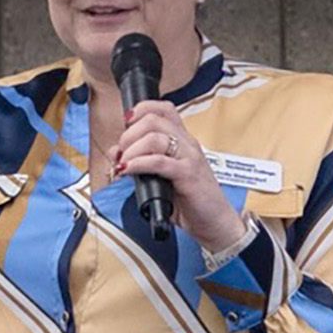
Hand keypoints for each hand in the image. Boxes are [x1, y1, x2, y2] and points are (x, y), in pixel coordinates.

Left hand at [112, 99, 249, 251]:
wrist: (215, 222)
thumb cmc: (191, 201)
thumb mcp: (162, 177)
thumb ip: (142, 162)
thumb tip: (117, 151)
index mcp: (183, 140)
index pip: (163, 109)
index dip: (141, 110)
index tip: (126, 123)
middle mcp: (187, 144)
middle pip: (153, 120)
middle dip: (129, 134)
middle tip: (122, 152)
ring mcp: (189, 158)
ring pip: (155, 137)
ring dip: (131, 149)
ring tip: (124, 164)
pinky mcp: (188, 175)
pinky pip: (159, 161)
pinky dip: (138, 164)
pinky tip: (129, 171)